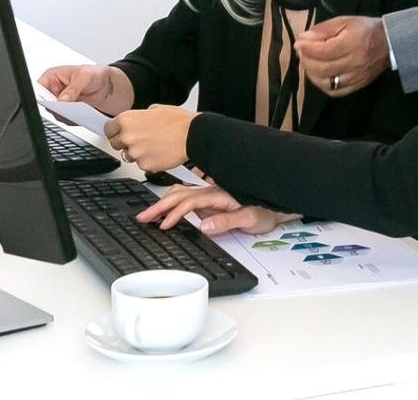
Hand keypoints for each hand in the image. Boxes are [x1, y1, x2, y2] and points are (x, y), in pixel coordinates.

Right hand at [36, 64, 132, 115]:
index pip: (38, 89)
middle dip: (55, 107)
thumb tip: (62, 100)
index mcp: (53, 77)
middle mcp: (55, 91)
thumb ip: (73, 88)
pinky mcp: (70, 113)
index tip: (50, 102)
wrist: (113, 86)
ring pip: (56, 114)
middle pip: (46, 104)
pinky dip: (74, 119)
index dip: (41, 96)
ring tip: (77, 111)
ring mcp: (62, 103)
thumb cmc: (98, 74)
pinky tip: (82, 114)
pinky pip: (67, 120)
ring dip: (66, 114)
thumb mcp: (85, 77)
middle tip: (66, 109)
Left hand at [104, 105, 194, 171]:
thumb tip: (136, 121)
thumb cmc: (179, 122)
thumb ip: (140, 116)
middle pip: (115, 144)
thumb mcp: (155, 109)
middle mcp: (128, 136)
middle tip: (141, 139)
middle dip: (125, 143)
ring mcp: (136, 153)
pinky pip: (142, 165)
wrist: (193, 135)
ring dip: (138, 153)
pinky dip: (149, 161)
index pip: (108, 129)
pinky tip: (160, 152)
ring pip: (129, 156)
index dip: (115, 131)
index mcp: (127, 120)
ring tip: (155, 145)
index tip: (118, 133)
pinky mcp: (145, 166)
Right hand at [138, 184, 298, 234]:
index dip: (175, 212)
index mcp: (219, 195)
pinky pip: (185, 199)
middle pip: (179, 195)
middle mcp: (211, 192)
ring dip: (162, 203)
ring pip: (179, 194)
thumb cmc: (265, 211)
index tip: (163, 224)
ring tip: (147, 214)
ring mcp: (208, 196)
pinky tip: (164, 210)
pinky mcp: (208, 201)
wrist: (276, 205)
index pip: (190, 202)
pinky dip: (171, 203)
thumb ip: (227, 221)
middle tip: (142, 217)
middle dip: (159, 206)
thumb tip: (204, 225)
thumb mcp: (250, 218)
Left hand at [293, 15, 388, 97]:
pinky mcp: (357, 86)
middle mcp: (354, 62)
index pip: (323, 51)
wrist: (389, 43)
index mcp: (352, 43)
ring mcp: (356, 77)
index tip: (298, 42)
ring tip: (308, 62)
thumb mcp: (344, 21)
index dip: (307, 48)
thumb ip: (323, 30)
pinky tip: (318, 75)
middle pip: (322, 68)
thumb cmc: (365, 29)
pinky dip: (322, 85)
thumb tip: (304, 38)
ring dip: (311, 73)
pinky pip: (335, 91)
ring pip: (326, 82)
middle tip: (301, 51)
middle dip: (306, 60)